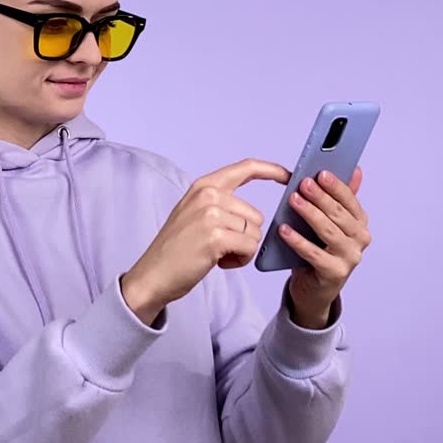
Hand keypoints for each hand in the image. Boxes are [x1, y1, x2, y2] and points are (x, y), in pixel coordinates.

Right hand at [121, 158, 289, 324]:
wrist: (153, 274)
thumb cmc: (176, 250)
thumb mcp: (194, 214)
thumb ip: (220, 205)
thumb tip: (254, 213)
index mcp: (204, 186)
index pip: (245, 168)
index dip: (271, 170)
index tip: (289, 175)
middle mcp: (208, 195)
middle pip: (256, 215)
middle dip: (245, 236)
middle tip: (219, 247)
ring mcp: (211, 214)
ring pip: (254, 233)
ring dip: (242, 249)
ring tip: (216, 254)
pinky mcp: (216, 236)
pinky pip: (249, 247)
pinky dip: (240, 259)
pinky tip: (219, 262)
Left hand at [280, 167, 371, 328]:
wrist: (315, 288)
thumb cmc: (321, 249)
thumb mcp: (331, 222)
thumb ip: (340, 198)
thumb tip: (356, 170)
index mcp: (360, 223)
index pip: (350, 200)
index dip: (335, 186)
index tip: (320, 173)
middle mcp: (360, 240)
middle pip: (339, 214)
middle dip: (320, 197)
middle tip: (303, 183)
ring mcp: (350, 258)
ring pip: (329, 232)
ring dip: (310, 214)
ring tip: (293, 201)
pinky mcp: (335, 274)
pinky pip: (314, 254)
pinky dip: (298, 241)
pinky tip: (283, 230)